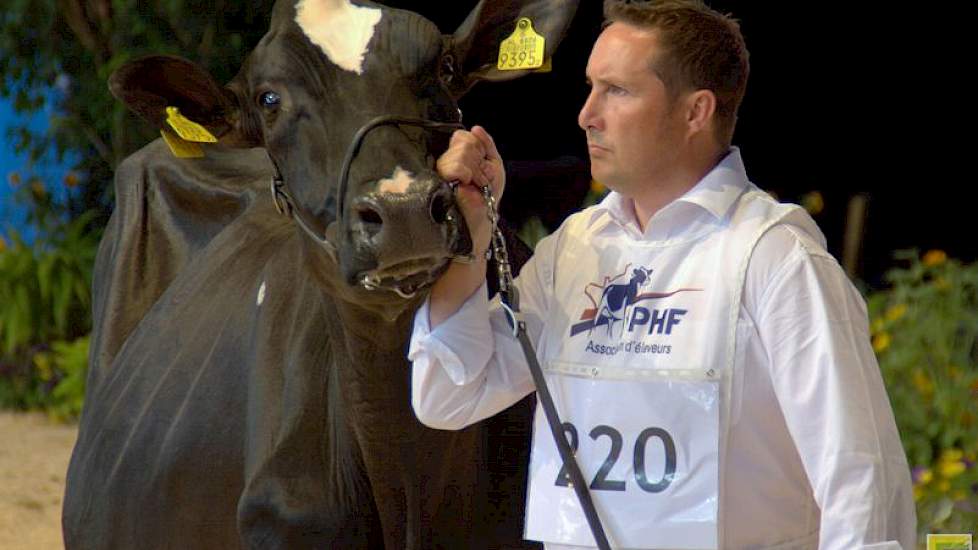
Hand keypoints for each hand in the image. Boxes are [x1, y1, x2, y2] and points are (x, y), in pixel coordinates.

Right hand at [436, 125, 504, 257]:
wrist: (483, 218)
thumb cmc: (487, 196)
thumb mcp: (493, 166)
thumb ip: (487, 144)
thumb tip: (475, 127)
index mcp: (456, 155)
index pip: (462, 135)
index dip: (478, 148)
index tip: (483, 165)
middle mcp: (445, 161)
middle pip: (463, 141)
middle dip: (479, 160)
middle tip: (481, 178)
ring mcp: (439, 172)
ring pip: (461, 152)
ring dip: (476, 170)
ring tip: (476, 184)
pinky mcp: (437, 182)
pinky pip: (456, 166)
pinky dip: (468, 174)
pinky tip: (468, 185)